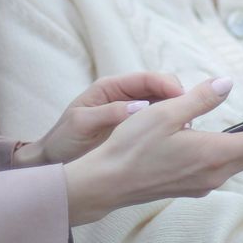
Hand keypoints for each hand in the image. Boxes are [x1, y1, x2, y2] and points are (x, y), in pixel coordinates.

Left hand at [12, 72, 184, 167]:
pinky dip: (169, 129)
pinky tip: (177, 141)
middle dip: (178, 100)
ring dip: (176, 115)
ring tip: (186, 132)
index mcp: (111, 88)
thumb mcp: (82, 124)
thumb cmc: (63, 141)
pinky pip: (157, 125)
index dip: (168, 85)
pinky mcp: (134, 131)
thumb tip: (140, 107)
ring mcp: (131, 113)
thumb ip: (108, 113)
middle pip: (160, 89)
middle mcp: (124, 96)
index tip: (183, 99)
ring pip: (163, 107)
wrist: (53, 163)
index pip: (147, 79)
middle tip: (189, 119)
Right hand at [62, 76, 242, 226]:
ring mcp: (203, 183)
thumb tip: (225, 84)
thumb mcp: (165, 112)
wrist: (106, 183)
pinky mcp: (191, 185)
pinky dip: (239, 151)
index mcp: (214, 153)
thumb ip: (200, 98)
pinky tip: (234, 141)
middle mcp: (214, 173)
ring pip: (242, 161)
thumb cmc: (131, 146)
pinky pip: (225, 166)